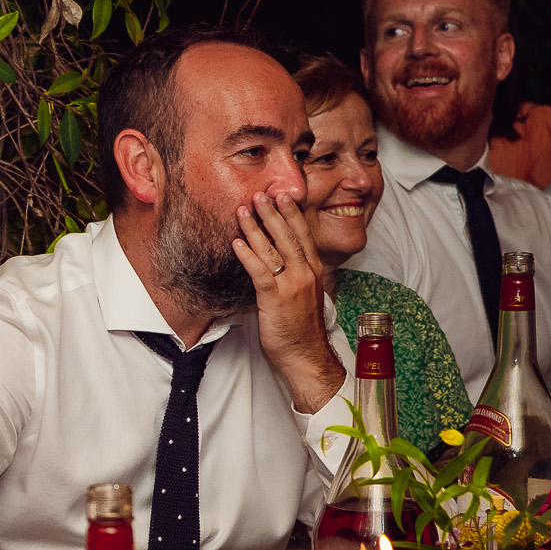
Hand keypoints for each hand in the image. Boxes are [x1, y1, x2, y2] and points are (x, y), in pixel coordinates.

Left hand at [234, 193, 343, 411]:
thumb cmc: (300, 328)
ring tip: (242, 210)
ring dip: (255, 228)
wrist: (306, 355)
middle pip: (287, 236)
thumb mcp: (303, 295)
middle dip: (272, 213)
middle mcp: (305, 273)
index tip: (282, 196)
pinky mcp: (277, 299)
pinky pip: (260, 272)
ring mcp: (292, 285)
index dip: (291, 214)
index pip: (302, 235)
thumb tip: (277, 260)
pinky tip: (236, 243)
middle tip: (260, 193)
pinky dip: (248, 255)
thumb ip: (294, 275)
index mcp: (313, 271)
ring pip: (273, 250)